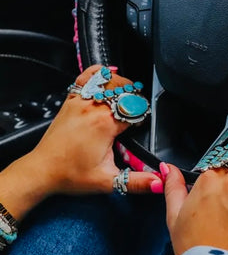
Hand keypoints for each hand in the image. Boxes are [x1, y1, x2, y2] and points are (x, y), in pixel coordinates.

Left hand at [0, 65, 161, 219]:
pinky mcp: (70, 101)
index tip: (140, 125)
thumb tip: (158, 182)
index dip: (142, 116)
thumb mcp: (108, 181)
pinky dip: (98, 72)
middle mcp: (93, 108)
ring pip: (108, 82)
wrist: (42, 171)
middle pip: (124, 91)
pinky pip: (85, 78)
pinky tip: (107, 73)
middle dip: (135, 99)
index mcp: (105, 124)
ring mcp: (80, 102)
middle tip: (136, 112)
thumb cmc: (70, 175)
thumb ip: (137, 182)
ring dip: (121, 85)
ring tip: (127, 95)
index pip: (135, 109)